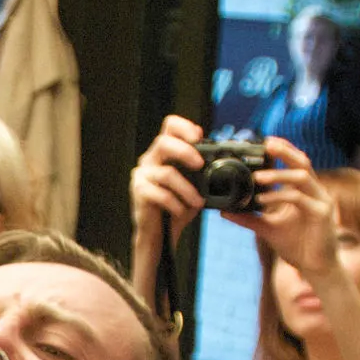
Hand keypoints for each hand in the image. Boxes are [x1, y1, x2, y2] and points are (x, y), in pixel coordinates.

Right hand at [129, 114, 208, 247]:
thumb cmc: (177, 207)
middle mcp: (150, 160)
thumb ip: (201, 170)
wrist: (159, 234)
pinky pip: (161, 194)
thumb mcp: (194, 185)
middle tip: (200, 165)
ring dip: (187, 189)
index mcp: (164, 153)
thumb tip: (220, 160)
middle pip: (163, 142)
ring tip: (197, 202)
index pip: (169, 126)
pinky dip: (175, 204)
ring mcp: (142, 175)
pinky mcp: (139, 192)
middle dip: (185, 152)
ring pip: (167, 174)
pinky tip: (182, 211)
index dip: (184, 126)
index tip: (199, 137)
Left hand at [226, 139, 340, 279]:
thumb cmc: (297, 246)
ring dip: (278, 175)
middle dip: (285, 151)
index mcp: (305, 191)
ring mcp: (321, 201)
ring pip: (302, 177)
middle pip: (303, 162)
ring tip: (257, 177)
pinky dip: (280, 196)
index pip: (296, 163)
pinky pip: (300, 198)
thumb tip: (225, 211)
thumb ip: (249, 217)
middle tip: (266, 144)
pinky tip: (263, 200)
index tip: (265, 142)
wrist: (316, 269)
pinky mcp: (322, 214)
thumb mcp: (267, 229)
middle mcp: (316, 192)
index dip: (284, 150)